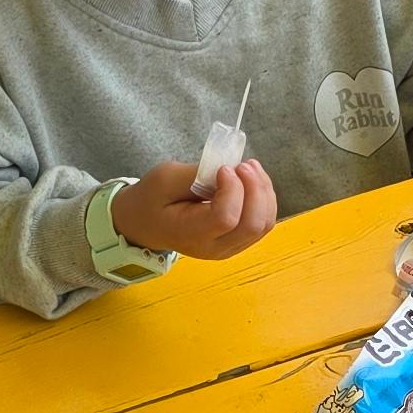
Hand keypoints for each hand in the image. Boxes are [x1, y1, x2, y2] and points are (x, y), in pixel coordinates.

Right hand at [111, 156, 278, 264]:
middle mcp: (213, 248)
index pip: (226, 218)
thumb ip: (196, 175)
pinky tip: (252, 180)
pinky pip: (264, 222)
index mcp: (190, 234)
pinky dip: (264, 198)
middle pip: (252, 224)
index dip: (233, 189)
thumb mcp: (164, 179)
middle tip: (243, 164)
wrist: (148, 223)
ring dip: (263, 191)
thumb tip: (229, 171)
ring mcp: (229, 248)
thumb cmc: (152, 199)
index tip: (223, 169)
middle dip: (255, 189)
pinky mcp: (239, 241)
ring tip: (249, 167)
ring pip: (263, 224)